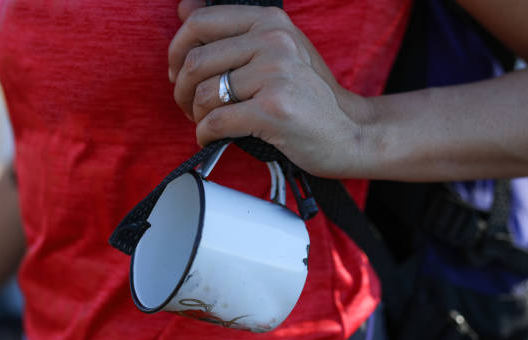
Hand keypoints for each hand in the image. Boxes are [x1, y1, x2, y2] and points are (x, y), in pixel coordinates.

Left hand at [169, 0, 371, 177]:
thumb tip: (183, 8)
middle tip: (188, 106)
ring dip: (196, 115)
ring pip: (205, 94)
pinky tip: (210, 138)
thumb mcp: (280, 52)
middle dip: (182, 90)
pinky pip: (217, 121)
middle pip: (197, 61)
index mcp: (272, 22)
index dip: (177, 50)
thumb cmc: (311, 97)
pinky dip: (204, 134)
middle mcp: (275, 41)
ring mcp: (276, 74)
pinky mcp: (274, 109)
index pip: (201, 23)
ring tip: (206, 124)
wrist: (350, 132)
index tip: (179, 73)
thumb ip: (234, 31)